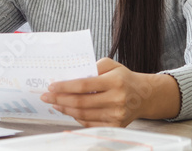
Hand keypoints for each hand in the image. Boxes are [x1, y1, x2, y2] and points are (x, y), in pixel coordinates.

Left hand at [40, 58, 156, 126]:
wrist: (144, 96)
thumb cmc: (123, 78)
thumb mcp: (111, 65)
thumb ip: (93, 66)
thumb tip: (72, 74)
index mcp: (115, 81)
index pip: (84, 85)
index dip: (65, 86)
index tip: (51, 86)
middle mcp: (116, 99)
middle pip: (81, 102)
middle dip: (60, 99)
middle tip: (46, 96)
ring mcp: (117, 115)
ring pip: (84, 115)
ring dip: (65, 109)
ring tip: (54, 103)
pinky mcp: (116, 126)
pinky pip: (91, 123)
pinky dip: (76, 118)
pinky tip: (68, 110)